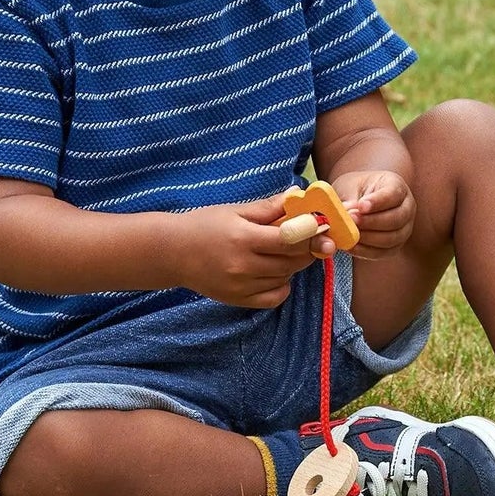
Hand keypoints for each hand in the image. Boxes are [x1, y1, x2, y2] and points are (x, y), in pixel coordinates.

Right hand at [178, 194, 321, 307]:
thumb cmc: (204, 225)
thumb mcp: (235, 211)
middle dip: (306, 248)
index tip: (321, 225)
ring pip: (285, 278)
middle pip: (292, 261)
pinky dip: (282, 285)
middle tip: (308, 237)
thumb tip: (298, 195)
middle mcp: (243, 266)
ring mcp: (241, 286)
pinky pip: (274, 297)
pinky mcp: (239, 300)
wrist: (172, 253)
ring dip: (294, 265)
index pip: (288, 238)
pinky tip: (276, 272)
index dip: (310, 231)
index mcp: (243, 238)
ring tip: (284, 252)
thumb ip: (269, 207)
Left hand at [328, 170, 415, 259]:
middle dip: (372, 222)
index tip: (361, 206)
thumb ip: (349, 199)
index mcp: (397, 186)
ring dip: (369, 238)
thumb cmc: (355, 189)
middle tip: (352, 220)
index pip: (393, 194)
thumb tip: (345, 212)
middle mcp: (407, 207)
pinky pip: (384, 252)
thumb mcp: (350, 186)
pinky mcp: (395, 246)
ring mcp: (404, 228)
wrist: (357, 201)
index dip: (378, 202)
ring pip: (392, 238)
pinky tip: (351, 246)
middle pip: (397, 219)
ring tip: (350, 234)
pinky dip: (366, 251)